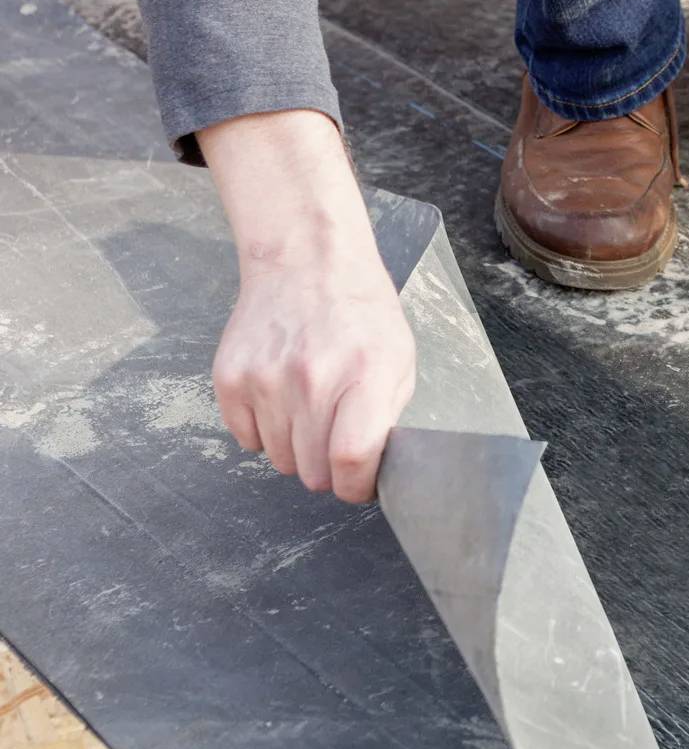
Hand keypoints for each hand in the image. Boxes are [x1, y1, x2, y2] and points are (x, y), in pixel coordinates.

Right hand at [201, 111, 416, 501]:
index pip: (351, 460)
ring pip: (279, 460)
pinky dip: (264, 430)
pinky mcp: (230, 378)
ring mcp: (265, 379)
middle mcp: (312, 379)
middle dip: (328, 467)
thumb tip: (373, 470)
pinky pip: (247, 439)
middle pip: (312, 472)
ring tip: (311, 406)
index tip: (359, 484)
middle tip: (336, 435)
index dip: (356, 486)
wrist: (306, 262)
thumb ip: (388, 417)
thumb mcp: (399, 359)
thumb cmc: (361, 313)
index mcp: (365, 375)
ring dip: (296, 447)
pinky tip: (282, 396)